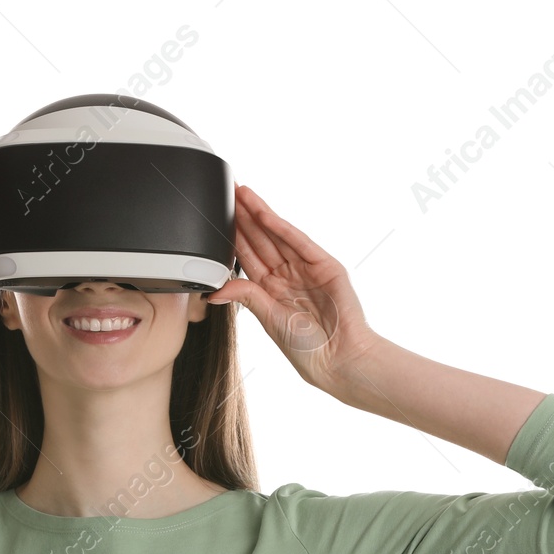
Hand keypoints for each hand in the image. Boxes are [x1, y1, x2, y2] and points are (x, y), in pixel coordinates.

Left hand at [206, 184, 381, 395]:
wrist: (339, 360)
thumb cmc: (308, 349)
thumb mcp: (269, 319)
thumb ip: (246, 297)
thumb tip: (214, 290)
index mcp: (272, 290)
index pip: (248, 257)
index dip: (233, 237)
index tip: (216, 218)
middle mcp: (288, 275)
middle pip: (260, 240)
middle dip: (243, 218)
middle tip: (226, 193)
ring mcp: (307, 268)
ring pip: (277, 235)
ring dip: (258, 214)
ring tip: (240, 194)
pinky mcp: (325, 265)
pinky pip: (298, 242)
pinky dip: (280, 227)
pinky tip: (264, 213)